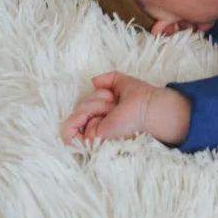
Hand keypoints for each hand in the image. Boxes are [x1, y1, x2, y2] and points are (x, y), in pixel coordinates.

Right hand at [62, 72, 190, 146]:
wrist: (147, 109)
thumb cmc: (139, 97)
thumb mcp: (121, 83)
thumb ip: (108, 79)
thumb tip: (93, 81)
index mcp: (104, 113)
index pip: (85, 104)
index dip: (97, 96)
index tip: (112, 97)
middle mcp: (97, 123)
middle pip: (80, 107)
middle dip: (96, 100)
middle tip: (114, 104)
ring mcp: (94, 132)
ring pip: (76, 114)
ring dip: (94, 106)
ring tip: (111, 109)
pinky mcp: (92, 139)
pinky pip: (70, 127)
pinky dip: (79, 117)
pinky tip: (95, 116)